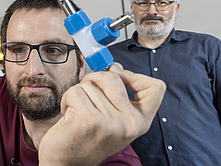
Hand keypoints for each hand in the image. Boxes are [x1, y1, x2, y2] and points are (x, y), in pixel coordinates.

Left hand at [38, 63, 164, 164]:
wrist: (67, 164)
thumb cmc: (87, 139)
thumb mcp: (113, 120)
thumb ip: (118, 97)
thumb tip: (115, 68)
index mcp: (140, 123)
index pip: (156, 87)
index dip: (134, 76)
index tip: (119, 80)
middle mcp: (129, 123)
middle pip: (114, 77)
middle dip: (95, 80)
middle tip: (87, 95)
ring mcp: (110, 121)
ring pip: (90, 83)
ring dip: (78, 94)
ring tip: (78, 112)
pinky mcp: (88, 118)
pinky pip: (75, 91)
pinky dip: (67, 100)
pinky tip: (69, 116)